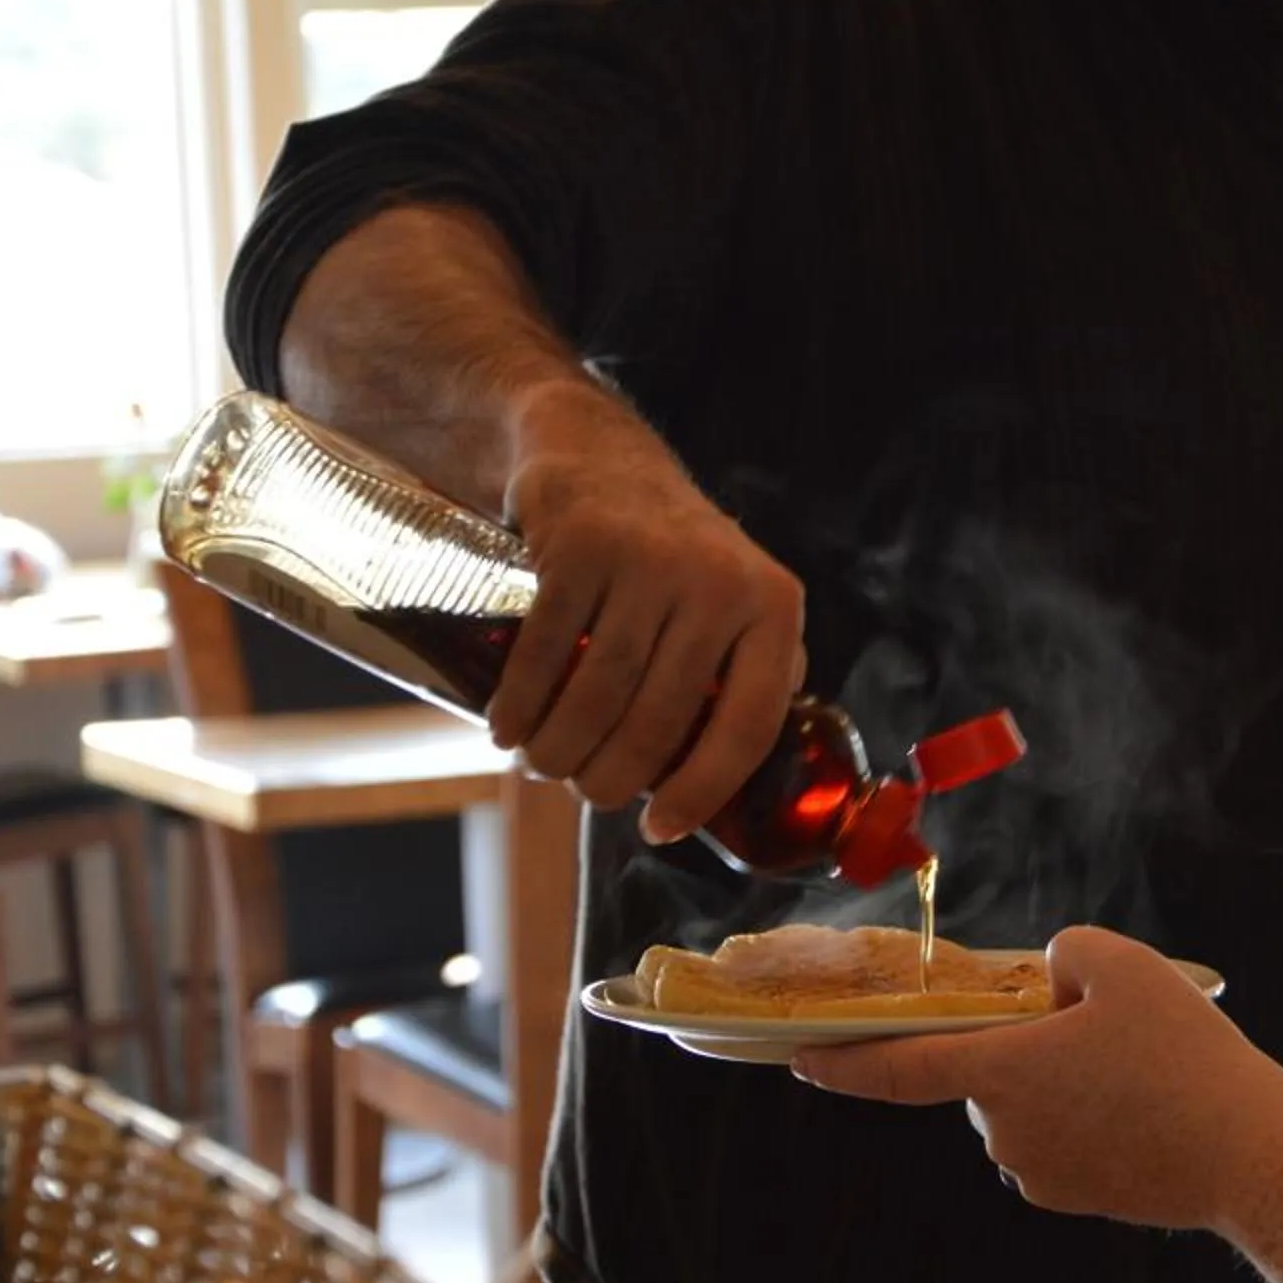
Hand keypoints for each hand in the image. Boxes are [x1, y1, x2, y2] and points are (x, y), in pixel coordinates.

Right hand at [493, 381, 806, 842]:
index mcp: (774, 607)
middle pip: (661, 720)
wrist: (599, 454)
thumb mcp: (737, 600)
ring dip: (560, 750)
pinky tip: (508, 729)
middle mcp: (721, 581)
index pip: (749, 725)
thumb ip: (753, 671)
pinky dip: (520, 704)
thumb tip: (745, 774)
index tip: (660, 827)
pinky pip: (545, 650)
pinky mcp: (582, 545)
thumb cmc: (671, 553)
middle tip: (585, 792)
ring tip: (543, 767)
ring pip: (600, 692)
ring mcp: (651, 560)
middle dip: (611, 778)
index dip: (703, 789)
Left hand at [793, 927, 1282, 1230]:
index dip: (842, 1063)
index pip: (898, 1067)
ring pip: (1030, 1104)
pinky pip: (1064, 1138)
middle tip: (1105, 1021)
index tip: (797, 1061)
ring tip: (1141, 1067)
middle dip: (1027, 1041)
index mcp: (998, 1073)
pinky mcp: (1076, 1198)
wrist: (1245, 1156)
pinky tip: (1147, 1103)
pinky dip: (1091, 1115)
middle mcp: (1002, 1131)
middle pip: (990, 1070)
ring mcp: (1038, 1173)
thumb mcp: (1124, 965)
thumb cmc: (1181, 1057)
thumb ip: (1065, 953)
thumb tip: (1047, 984)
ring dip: (1062, 1080)